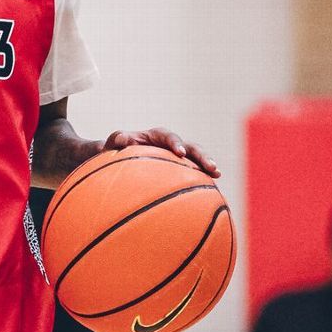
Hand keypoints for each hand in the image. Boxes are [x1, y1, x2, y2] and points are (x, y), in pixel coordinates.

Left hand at [103, 129, 219, 177]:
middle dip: (202, 156)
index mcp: (155, 136)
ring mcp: (178, 159)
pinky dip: (201, 181)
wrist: (118, 158)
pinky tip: (210, 195)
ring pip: (196, 160)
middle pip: (190, 147)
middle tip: (211, 167)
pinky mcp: (180, 171)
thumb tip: (121, 139)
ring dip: (207, 166)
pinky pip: (193, 175)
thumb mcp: (112, 143)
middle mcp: (170, 145)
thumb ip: (116, 140)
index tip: (179, 153)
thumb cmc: (114, 150)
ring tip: (218, 175)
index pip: (167, 136)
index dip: (175, 142)